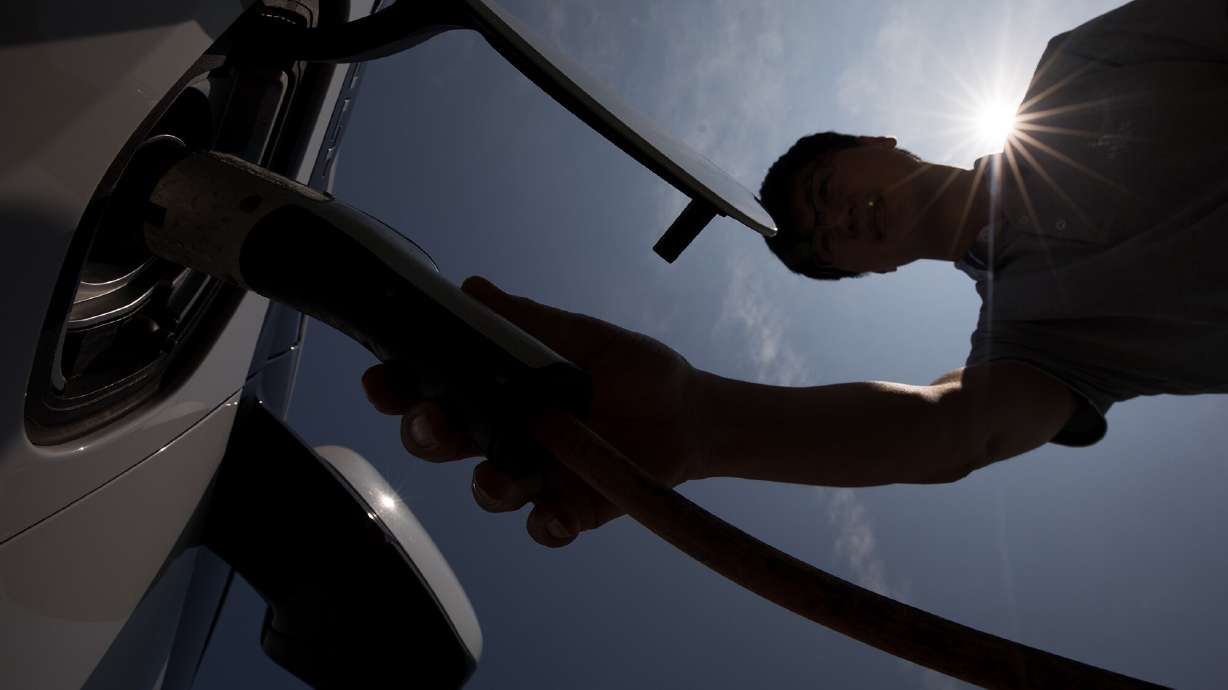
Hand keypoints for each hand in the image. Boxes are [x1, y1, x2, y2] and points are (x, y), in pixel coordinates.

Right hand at [362, 276, 703, 546]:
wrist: (690, 414)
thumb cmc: (632, 371)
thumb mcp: (583, 337)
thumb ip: (528, 321)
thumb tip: (472, 288)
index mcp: (497, 389)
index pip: (432, 388)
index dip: (399, 387)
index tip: (384, 380)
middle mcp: (504, 434)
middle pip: (443, 441)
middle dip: (425, 434)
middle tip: (432, 423)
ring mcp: (534, 474)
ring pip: (488, 488)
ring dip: (485, 484)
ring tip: (497, 475)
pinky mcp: (569, 507)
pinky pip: (544, 525)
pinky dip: (546, 524)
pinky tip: (556, 515)